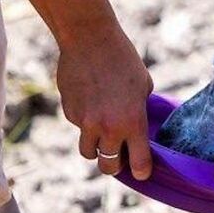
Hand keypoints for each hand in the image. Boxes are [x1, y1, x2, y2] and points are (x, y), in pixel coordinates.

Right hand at [56, 24, 153, 179]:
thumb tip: (139, 127)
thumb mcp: (144, 87)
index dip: (142, 172)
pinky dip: (84, 123)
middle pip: (108, 167)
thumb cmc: (123, 60)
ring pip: (88, 152)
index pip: (139, 163)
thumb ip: (140, 111)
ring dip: (96, 148)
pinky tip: (90, 102)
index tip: (142, 173)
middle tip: (120, 158)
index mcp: (133, 122)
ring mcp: (85, 122)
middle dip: (114, 166)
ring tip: (103, 133)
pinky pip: (78, 128)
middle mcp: (108, 127)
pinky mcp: (69, 112)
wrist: (89, 40)